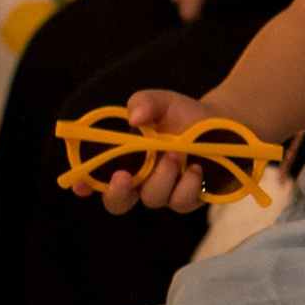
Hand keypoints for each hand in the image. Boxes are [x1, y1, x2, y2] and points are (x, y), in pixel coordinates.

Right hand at [62, 84, 213, 213]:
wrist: (224, 125)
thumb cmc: (184, 115)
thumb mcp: (163, 101)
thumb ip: (144, 102)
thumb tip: (133, 118)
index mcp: (125, 159)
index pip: (96, 178)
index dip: (85, 183)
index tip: (80, 183)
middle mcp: (141, 181)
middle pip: (117, 203)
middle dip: (116, 194)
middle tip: (124, 177)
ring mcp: (165, 192)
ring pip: (152, 199)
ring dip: (162, 176)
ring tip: (177, 154)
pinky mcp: (189, 200)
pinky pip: (180, 202)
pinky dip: (187, 184)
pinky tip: (196, 167)